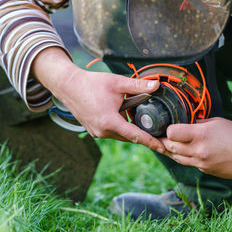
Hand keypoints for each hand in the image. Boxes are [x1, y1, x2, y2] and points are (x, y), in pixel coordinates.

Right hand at [32, 47, 165, 151]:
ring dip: (131, 130)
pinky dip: (121, 128)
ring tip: (142, 123)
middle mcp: (103, 131)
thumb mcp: (117, 83)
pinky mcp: (93, 131)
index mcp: (110, 122)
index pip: (135, 135)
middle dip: (143, 136)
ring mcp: (97, 133)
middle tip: (159, 135)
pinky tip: (125, 118)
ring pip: (120, 135)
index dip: (151, 142)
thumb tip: (157, 85)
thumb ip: (138, 85)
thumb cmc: (92, 83)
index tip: (163, 148)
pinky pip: (112, 133)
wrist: (68, 86)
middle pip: (129, 137)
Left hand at [160, 117, 231, 178]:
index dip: (169, 130)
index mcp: (201, 135)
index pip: (172, 133)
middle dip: (166, 141)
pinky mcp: (206, 171)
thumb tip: (185, 124)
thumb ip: (198, 124)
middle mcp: (199, 151)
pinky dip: (187, 158)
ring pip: (177, 158)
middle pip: (170, 147)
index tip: (171, 128)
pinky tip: (190, 152)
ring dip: (172, 152)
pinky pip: (190, 164)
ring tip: (170, 145)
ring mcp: (202, 163)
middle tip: (163, 137)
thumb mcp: (216, 122)